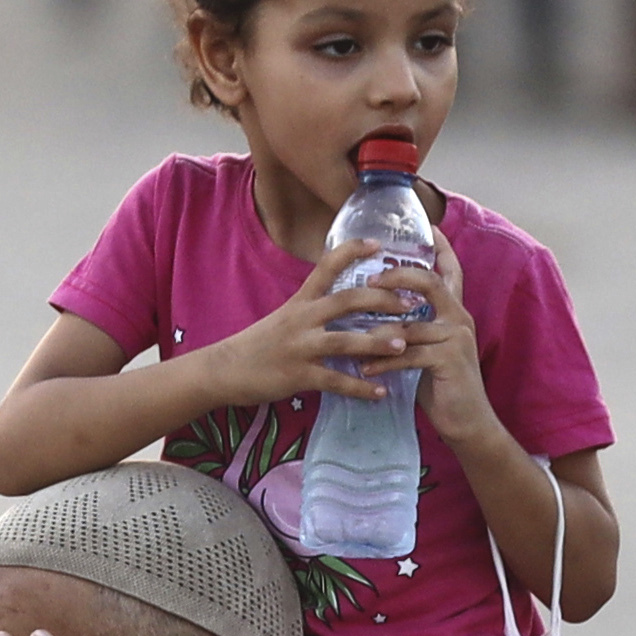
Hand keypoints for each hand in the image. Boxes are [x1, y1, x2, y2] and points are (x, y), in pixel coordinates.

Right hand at [204, 247, 427, 411]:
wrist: (225, 369)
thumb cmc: (258, 344)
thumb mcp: (285, 317)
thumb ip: (314, 309)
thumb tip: (345, 304)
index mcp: (301, 300)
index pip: (327, 265)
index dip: (352, 251)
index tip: (378, 243)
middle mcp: (303, 318)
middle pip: (347, 300)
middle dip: (381, 299)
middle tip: (410, 302)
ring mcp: (301, 347)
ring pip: (346, 341)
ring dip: (377, 342)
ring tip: (403, 345)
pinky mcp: (299, 375)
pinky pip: (336, 381)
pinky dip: (361, 388)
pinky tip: (381, 392)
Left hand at [365, 248, 502, 454]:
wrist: (467, 422)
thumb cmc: (442, 386)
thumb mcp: (427, 350)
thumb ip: (411, 329)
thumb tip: (378, 318)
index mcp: (454, 312)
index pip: (450, 271)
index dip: (441, 248)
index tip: (430, 228)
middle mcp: (459, 318)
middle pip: (430, 282)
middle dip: (399, 276)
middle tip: (372, 279)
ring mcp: (456, 337)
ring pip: (411, 324)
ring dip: (378, 333)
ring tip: (352, 339)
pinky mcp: (449, 359)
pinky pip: (409, 353)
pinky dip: (384, 361)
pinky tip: (366, 369)